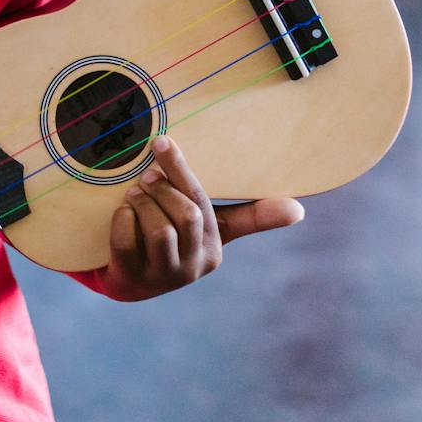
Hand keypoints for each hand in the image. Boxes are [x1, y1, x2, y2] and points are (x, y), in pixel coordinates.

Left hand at [94, 135, 304, 301]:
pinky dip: (122, 220)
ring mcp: (164, 275)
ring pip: (158, 230)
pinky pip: (127, 240)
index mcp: (214, 247)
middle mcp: (194, 265)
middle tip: (145, 176)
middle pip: (186, 215)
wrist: (133, 279)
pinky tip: (123, 214)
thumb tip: (299, 209)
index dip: (181, 170)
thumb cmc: (177, 240)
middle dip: (161, 189)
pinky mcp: (133, 278)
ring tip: (134, 195)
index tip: (163, 142)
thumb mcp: (210, 227)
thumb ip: (250, 215)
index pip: (201, 202)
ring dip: (141, 204)